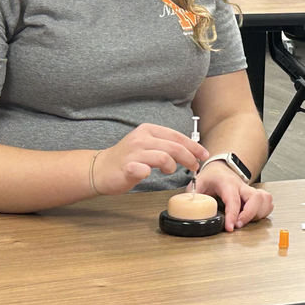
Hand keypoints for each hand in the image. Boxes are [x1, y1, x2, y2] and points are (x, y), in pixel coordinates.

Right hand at [92, 123, 207, 194]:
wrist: (101, 169)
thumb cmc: (128, 158)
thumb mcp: (148, 144)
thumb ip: (166, 144)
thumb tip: (192, 150)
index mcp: (148, 130)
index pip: (177, 136)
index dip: (194, 146)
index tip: (203, 155)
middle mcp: (141, 138)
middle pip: (175, 147)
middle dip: (189, 158)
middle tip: (194, 167)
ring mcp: (133, 153)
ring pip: (164, 157)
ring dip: (172, 167)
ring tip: (169, 171)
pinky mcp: (126, 167)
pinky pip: (144, 170)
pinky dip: (150, 173)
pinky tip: (149, 174)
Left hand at [195, 161, 272, 230]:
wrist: (220, 169)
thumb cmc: (211, 177)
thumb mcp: (198, 183)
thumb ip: (194, 196)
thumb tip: (190, 209)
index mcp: (228, 183)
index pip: (234, 199)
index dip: (233, 215)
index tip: (231, 227)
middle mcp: (242, 186)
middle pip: (256, 198)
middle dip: (249, 215)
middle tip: (238, 225)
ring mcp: (251, 190)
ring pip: (265, 200)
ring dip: (258, 214)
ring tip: (245, 221)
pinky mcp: (256, 195)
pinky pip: (267, 203)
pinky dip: (263, 212)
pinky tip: (253, 216)